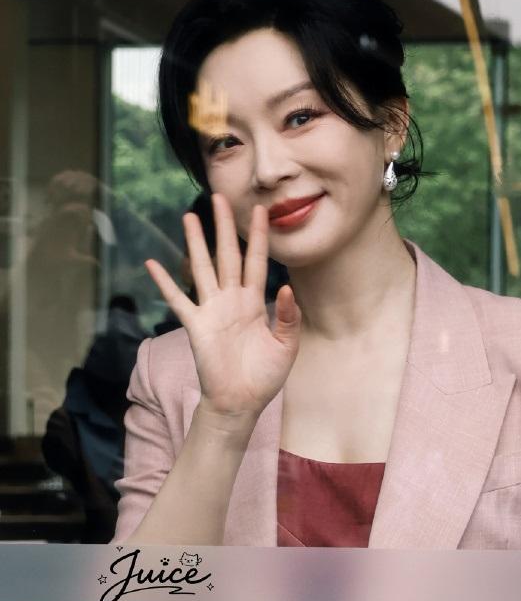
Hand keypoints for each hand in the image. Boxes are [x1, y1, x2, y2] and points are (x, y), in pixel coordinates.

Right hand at [146, 194, 300, 417]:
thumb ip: (289, 317)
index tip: (263, 211)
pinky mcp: (196, 325)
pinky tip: (152, 263)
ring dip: (195, 244)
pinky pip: (177, 300)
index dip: (260, 237)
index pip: (257, 262)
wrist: (241, 402)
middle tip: (220, 197)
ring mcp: (212, 311)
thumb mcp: (287, 346)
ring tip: (189, 217)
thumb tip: (287, 287)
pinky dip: (164, 283)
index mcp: (255, 303)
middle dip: (224, 227)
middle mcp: (232, 300)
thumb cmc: (264, 377)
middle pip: (227, 255)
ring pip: (202, 268)